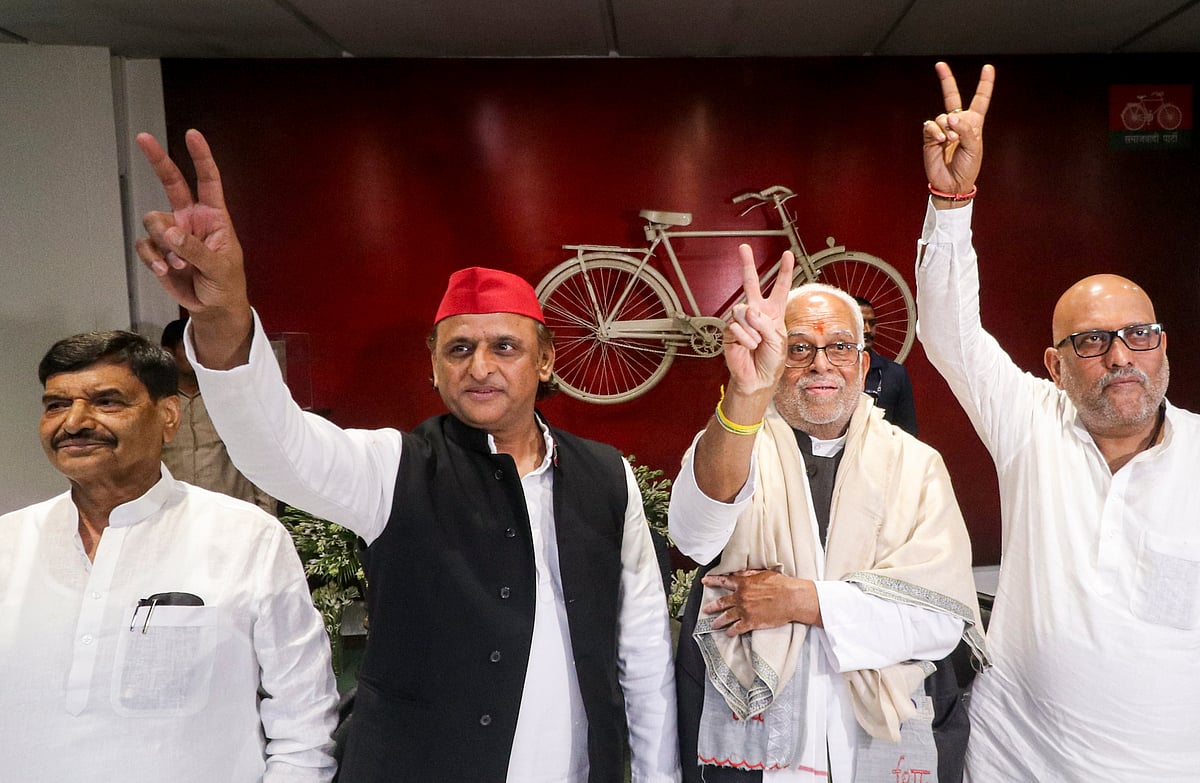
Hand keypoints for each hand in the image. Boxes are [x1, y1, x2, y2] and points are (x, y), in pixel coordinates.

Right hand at [134, 129, 249, 319]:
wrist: (212, 307)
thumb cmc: (225, 283)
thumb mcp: (220, 268)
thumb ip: (196, 250)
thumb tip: (171, 233)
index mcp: (214, 216)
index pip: (208, 181)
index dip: (201, 158)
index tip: (192, 135)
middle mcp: (190, 218)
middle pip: (172, 182)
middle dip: (158, 160)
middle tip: (143, 137)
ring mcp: (172, 233)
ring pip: (153, 220)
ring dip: (164, 242)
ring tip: (181, 265)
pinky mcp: (158, 250)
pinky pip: (145, 244)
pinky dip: (152, 257)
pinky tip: (164, 270)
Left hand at [701, 568, 820, 636]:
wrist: (791, 598)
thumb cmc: (780, 584)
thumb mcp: (762, 574)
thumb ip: (747, 575)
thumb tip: (737, 573)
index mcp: (743, 583)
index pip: (723, 581)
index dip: (712, 581)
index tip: (704, 581)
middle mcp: (740, 597)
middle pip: (721, 603)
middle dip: (711, 607)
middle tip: (705, 610)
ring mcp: (744, 611)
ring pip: (726, 617)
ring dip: (718, 621)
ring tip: (713, 625)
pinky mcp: (751, 622)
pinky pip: (737, 628)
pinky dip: (731, 631)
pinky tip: (728, 633)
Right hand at [724, 244, 794, 394]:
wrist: (756, 378)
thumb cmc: (771, 361)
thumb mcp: (778, 340)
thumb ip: (765, 323)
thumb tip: (748, 312)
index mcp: (773, 313)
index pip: (780, 288)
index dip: (784, 271)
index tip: (787, 255)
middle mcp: (756, 312)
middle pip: (751, 283)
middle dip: (747, 265)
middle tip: (743, 248)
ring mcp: (742, 320)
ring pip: (743, 311)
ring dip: (752, 330)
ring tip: (756, 343)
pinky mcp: (729, 330)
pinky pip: (736, 326)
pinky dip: (745, 338)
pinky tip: (747, 346)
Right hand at [922, 62, 994, 197]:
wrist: (952, 184)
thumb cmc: (968, 166)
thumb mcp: (974, 147)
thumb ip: (965, 129)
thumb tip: (950, 117)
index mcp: (974, 123)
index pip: (980, 99)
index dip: (984, 84)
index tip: (988, 68)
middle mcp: (957, 122)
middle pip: (951, 96)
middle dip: (946, 80)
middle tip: (939, 65)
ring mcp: (943, 129)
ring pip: (942, 116)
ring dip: (947, 128)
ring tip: (950, 142)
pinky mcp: (930, 137)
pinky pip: (931, 126)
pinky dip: (936, 132)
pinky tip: (941, 141)